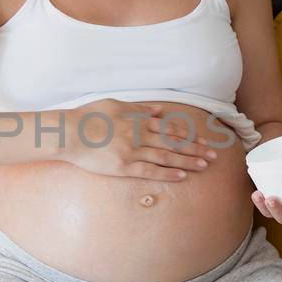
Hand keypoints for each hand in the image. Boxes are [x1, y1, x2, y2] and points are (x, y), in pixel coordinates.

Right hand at [58, 99, 220, 180]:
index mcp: (137, 119)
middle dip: (195, 149)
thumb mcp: (114, 105)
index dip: (188, 135)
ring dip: (187, 161)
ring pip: (165, 157)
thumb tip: (159, 111)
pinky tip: (182, 175)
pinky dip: (167, 173)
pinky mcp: (123, 167)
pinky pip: (149, 171)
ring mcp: (132, 151)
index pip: (169, 128)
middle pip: (173, 143)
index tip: (204, 140)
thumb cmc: (88, 117)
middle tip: (213, 155)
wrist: (68, 133)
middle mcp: (139, 135)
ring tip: (204, 166)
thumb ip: (138, 109)